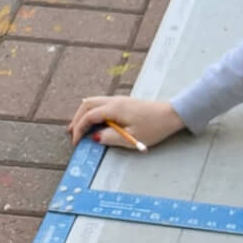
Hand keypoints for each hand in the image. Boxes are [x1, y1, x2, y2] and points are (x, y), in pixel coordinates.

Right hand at [67, 94, 185, 149]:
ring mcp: (119, 100)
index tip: (76, 142)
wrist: (171, 115)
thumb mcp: (132, 137)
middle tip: (71, 133)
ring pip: (94, 102)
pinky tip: (94, 121)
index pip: (89, 116)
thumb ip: (111, 138)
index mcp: (114, 108)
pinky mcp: (124, 102)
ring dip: (84, 113)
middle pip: (87, 105)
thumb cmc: (154, 126)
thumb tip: (95, 138)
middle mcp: (114, 101)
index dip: (79, 129)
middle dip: (77, 118)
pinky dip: (93, 112)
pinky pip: (102, 103)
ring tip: (78, 127)